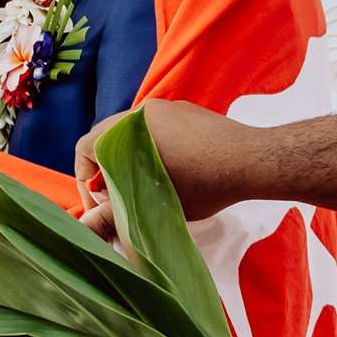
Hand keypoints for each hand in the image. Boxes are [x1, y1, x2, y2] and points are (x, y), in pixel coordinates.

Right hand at [75, 99, 252, 240]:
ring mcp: (168, 108)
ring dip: (131, 163)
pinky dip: (153, 152)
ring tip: (145, 191)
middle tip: (119, 202)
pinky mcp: (188, 113)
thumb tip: (87, 228)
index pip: (85, 147)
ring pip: (134, 137)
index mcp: (128, 127)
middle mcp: (143, 110)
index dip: (83, 179)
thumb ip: (115, 214)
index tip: (97, 205)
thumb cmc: (203, 183)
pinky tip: (173, 175)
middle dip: (107, 173)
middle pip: (108, 140)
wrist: (253, 160)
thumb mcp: (154, 203)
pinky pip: (158, 131)